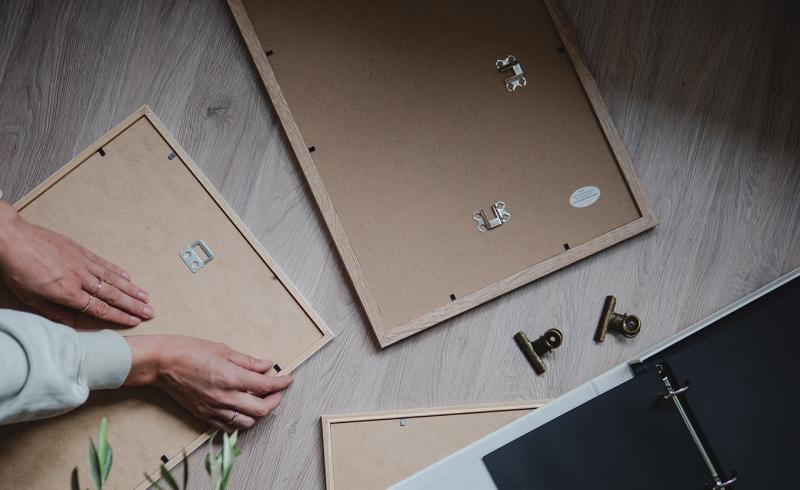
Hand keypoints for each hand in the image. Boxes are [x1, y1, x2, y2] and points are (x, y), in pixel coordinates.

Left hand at [0, 201, 152, 326]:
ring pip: (113, 279)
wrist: (12, 238)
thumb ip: (52, 312)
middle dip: (133, 305)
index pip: (99, 308)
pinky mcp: (81, 251)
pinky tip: (128, 277)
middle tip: (150, 311)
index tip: (134, 321)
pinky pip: (104, 263)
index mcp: (67, 293)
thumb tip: (71, 323)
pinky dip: (118, 271)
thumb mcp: (28, 297)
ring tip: (146, 296)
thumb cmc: (16, 268)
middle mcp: (80, 278)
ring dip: (131, 289)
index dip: (119, 316)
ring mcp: (82, 263)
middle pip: (113, 295)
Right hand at [125, 336, 292, 430]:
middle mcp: (225, 397)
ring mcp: (214, 409)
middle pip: (262, 409)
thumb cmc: (188, 351)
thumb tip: (267, 365)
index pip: (266, 385)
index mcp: (231, 378)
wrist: (160, 363)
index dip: (282, 383)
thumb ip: (248, 361)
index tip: (288, 379)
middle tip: (278, 390)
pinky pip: (229, 426)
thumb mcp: (223, 350)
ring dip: (259, 413)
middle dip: (275, 400)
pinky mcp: (204, 415)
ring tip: (262, 400)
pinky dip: (241, 421)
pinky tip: (243, 410)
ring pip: (247, 421)